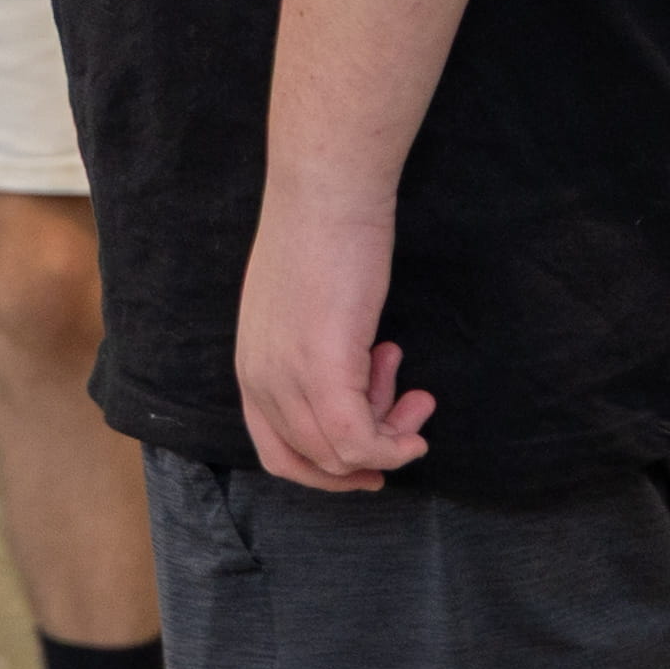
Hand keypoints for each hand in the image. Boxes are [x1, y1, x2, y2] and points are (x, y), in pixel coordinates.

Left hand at [234, 188, 430, 490]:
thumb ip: (312, 356)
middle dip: (370, 453)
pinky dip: (393, 445)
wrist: (326, 196)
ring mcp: (286, 376)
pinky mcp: (322, 367)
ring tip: (413, 393)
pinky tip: (418, 416)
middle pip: (315, 461)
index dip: (330, 472)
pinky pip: (358, 440)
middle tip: (408, 416)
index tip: (375, 463)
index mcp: (251, 368)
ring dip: (389, 439)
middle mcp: (259, 380)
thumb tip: (356, 389)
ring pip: (339, 455)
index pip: (278, 454)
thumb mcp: (303, 313)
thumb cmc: (322, 241)